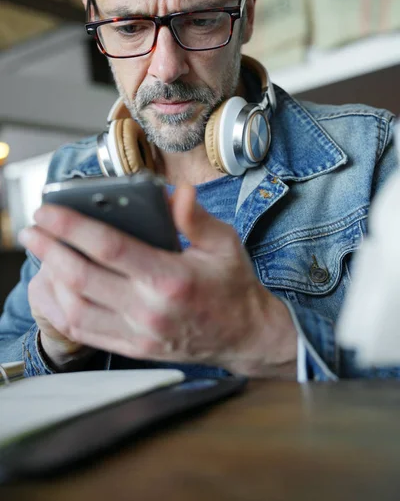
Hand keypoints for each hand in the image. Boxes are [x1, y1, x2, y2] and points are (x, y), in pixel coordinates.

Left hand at [19, 185, 296, 377]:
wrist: (245, 336)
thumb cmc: (233, 286)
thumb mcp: (225, 244)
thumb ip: (196, 218)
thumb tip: (177, 191)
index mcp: (171, 278)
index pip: (110, 248)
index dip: (73, 227)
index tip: (48, 211)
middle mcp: (150, 309)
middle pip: (83, 278)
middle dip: (50, 250)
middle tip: (32, 230)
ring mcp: (139, 333)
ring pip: (76, 308)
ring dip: (51, 279)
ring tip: (43, 255)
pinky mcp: (134, 348)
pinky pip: (85, 331)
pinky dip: (62, 309)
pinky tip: (54, 289)